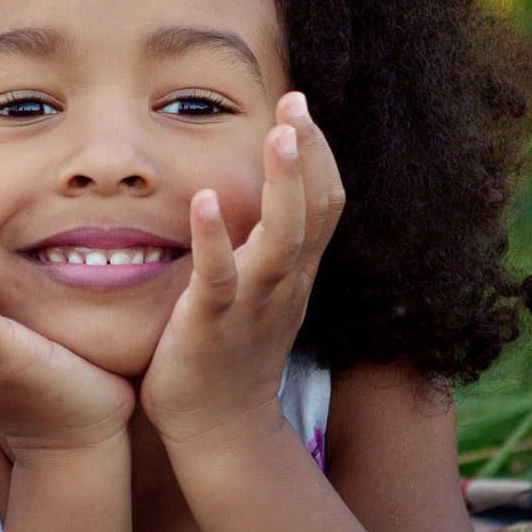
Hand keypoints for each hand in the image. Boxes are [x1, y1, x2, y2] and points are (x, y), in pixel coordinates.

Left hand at [140, 93, 343, 446]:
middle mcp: (284, 282)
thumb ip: (263, 248)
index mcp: (294, 272)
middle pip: (316, 209)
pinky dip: (214, 237)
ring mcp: (253, 304)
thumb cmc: (229, 356)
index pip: (325, 203)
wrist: (220, 431)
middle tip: (297, 100)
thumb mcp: (259, 293)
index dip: (320, 153)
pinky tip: (206, 199)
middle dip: (311, 152)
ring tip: (279, 133)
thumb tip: (254, 198)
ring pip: (283, 238)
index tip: (301, 105)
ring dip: (283, 184)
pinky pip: (219, 277)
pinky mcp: (212, 324)